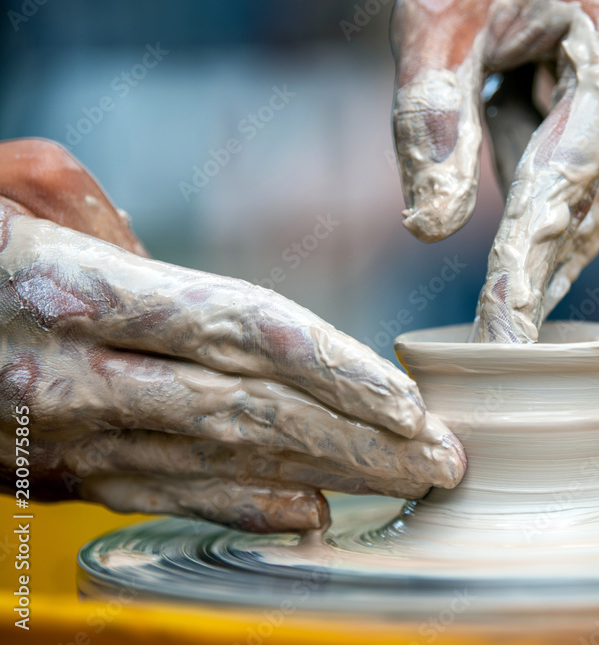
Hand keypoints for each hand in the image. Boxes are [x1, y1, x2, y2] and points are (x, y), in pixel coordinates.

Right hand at [0, 139, 464, 532]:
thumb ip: (104, 219)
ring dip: (328, 478)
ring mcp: (69, 438)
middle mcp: (78, 376)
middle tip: (446, 462)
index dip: (338, 371)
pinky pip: (167, 497)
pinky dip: (246, 507)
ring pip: (223, 466)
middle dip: (363, 442)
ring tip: (408, 486)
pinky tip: (311, 514)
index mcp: (77, 293)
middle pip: (254, 413)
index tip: (412, 401)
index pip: (244, 332)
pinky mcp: (57, 476)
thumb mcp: (10, 192)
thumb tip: (163, 270)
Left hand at [391, 0, 598, 341]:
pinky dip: (583, 177)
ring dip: (547, 164)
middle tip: (510, 89)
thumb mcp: (443, 11)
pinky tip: (577, 108)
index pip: (563, 189)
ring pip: (594, 210)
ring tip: (546, 79)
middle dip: (521, 172)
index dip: (523, 266)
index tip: (503, 339)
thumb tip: (433, 230)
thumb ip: (432, 111)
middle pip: (578, 207)